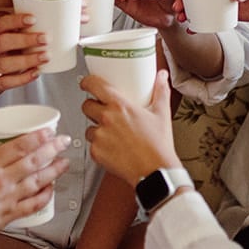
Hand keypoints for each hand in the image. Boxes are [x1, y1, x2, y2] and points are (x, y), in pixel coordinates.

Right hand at [0, 13, 46, 110]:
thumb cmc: (0, 52)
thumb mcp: (4, 36)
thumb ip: (19, 30)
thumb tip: (48, 18)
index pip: (2, 24)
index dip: (16, 20)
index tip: (33, 19)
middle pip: (3, 42)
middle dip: (25, 40)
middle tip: (45, 38)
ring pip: (5, 64)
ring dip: (27, 60)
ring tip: (46, 56)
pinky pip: (8, 82)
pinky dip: (24, 78)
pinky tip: (37, 72)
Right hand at [0, 130, 67, 246]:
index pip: (19, 146)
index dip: (38, 137)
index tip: (50, 131)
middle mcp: (1, 181)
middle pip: (33, 161)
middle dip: (53, 149)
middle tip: (64, 141)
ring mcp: (7, 199)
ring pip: (38, 182)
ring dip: (54, 171)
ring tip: (65, 162)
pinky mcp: (10, 215)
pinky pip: (33, 204)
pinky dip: (45, 196)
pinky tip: (51, 188)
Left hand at [81, 70, 179, 186]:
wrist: (155, 171)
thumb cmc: (158, 145)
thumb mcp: (161, 113)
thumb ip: (161, 91)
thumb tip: (162, 77)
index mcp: (120, 105)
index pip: (93, 85)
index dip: (87, 82)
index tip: (87, 83)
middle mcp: (106, 119)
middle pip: (86, 105)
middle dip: (93, 107)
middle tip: (104, 113)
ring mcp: (99, 136)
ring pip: (88, 127)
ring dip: (97, 129)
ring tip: (112, 135)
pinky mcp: (96, 153)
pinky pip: (92, 145)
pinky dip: (99, 147)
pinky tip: (113, 148)